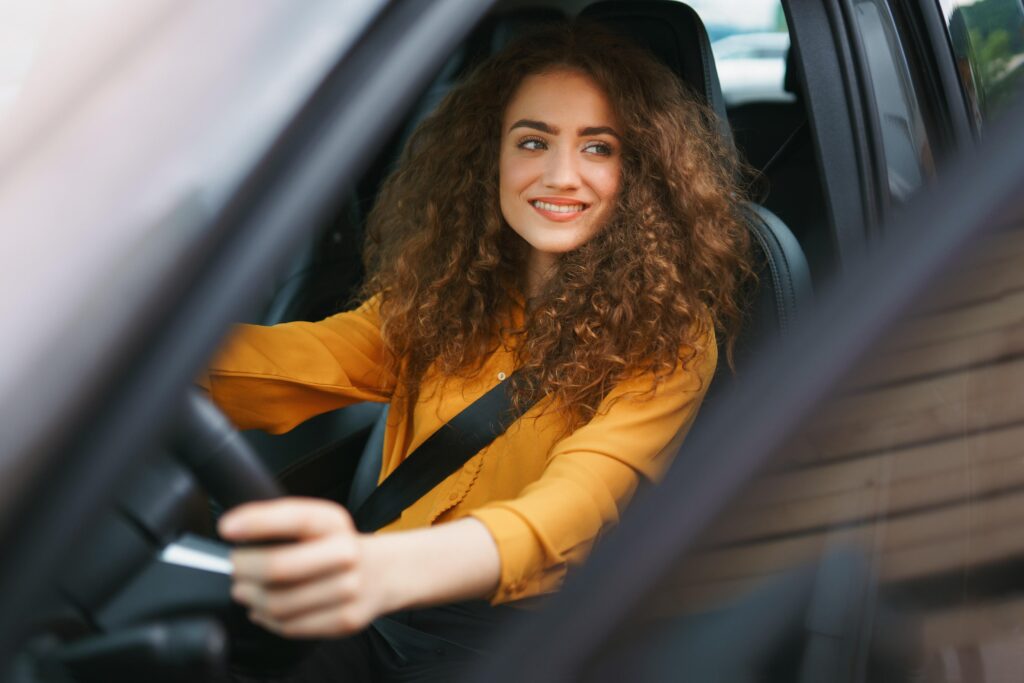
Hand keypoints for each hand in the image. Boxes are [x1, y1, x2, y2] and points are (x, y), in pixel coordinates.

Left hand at [218, 497, 388, 637]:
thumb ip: (281, 523)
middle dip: (244, 568)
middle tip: (233, 567)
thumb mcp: (317, 522)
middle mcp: (345, 553)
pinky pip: (290, 626)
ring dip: (251, 597)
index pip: (295, 517)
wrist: (381, 572)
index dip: (257, 522)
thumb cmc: (334, 545)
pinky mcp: (345, 620)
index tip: (227, 528)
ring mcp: (348, 589)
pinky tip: (263, 608)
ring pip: (279, 603)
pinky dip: (267, 619)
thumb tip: (234, 533)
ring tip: (244, 589)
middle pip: (278, 567)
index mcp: (334, 522)